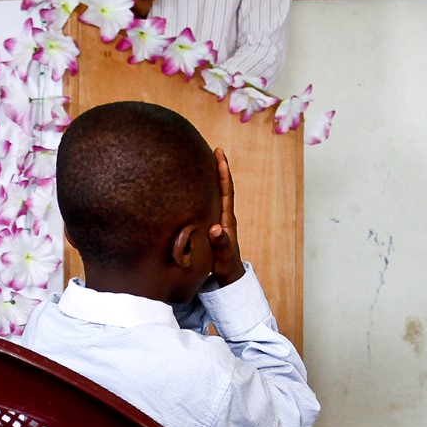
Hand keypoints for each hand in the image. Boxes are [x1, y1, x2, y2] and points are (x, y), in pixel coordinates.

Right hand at [208, 147, 244, 283]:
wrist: (229, 276)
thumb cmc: (225, 266)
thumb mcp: (222, 256)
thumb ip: (220, 243)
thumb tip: (216, 228)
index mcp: (227, 219)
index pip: (226, 191)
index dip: (223, 173)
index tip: (220, 156)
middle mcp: (224, 216)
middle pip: (223, 187)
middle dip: (219, 168)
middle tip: (215, 150)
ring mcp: (220, 219)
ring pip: (217, 193)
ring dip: (213, 177)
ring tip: (205, 163)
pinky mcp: (214, 224)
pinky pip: (210, 202)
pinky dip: (206, 191)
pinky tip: (198, 187)